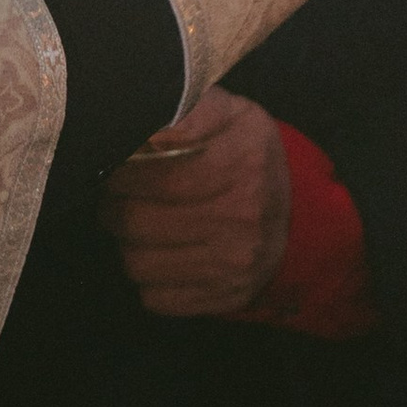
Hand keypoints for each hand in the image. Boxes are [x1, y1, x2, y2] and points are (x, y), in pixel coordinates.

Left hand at [102, 88, 289, 319]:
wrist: (294, 216)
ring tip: (138, 223)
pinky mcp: (224, 297)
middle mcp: (244, 215)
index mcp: (243, 159)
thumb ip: (185, 108)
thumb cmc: (244, 155)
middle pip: (138, 222)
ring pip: (137, 263)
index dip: (122, 173)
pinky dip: (148, 276)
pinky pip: (153, 297)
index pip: (158, 175)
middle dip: (112, 207)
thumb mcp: (228, 114)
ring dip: (126, 244)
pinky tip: (161, 252)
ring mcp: (236, 263)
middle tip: (115, 195)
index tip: (115, 165)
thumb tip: (141, 125)